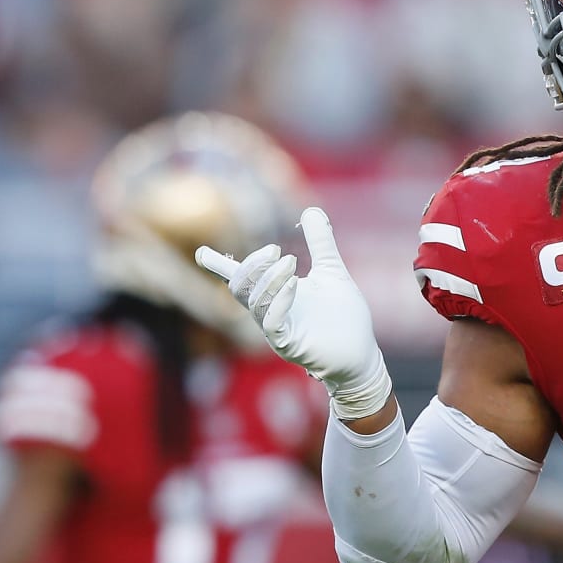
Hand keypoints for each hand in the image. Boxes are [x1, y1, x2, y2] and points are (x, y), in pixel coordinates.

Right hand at [196, 207, 391, 419]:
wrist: (361, 352)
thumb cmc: (343, 315)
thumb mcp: (332, 271)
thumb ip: (320, 243)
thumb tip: (312, 210)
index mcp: (275, 294)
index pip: (243, 277)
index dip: (220, 266)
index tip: (201, 253)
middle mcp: (269, 311)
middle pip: (240, 287)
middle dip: (251, 266)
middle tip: (275, 250)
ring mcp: (276, 330)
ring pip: (253, 302)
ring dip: (269, 279)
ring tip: (290, 262)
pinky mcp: (289, 344)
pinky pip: (271, 322)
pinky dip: (279, 300)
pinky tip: (294, 284)